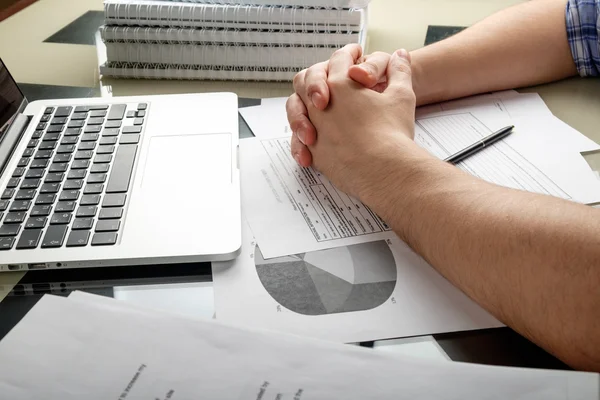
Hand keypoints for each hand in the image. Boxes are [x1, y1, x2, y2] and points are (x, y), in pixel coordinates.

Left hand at [296, 47, 416, 199]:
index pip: (339, 59)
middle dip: (317, 78)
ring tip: (320, 111)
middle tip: (331, 83)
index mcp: (341, 84)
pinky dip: (303, 136)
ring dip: (306, 105)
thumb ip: (400, 71)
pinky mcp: (313, 152)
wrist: (384, 171)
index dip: (348, 55)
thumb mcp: (402, 96)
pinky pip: (298, 140)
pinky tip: (315, 139)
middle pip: (306, 79)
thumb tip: (400, 54)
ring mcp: (313, 128)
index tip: (353, 57)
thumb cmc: (392, 135)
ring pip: (296, 108)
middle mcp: (319, 104)